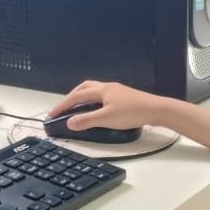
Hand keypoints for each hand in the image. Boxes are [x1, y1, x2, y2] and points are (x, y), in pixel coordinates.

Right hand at [48, 80, 162, 132]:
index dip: (63, 105)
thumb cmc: (133, 112)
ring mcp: (117, 91)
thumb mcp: (106, 119)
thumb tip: (69, 122)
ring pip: (94, 91)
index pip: (76, 96)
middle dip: (71, 96)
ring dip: (83, 97)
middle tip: (63, 107)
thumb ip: (87, 121)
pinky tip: (97, 110)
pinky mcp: (124, 97)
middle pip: (84, 88)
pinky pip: (103, 96)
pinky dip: (94, 101)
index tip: (53, 114)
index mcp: (101, 90)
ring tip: (78, 108)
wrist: (156, 110)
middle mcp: (108, 87)